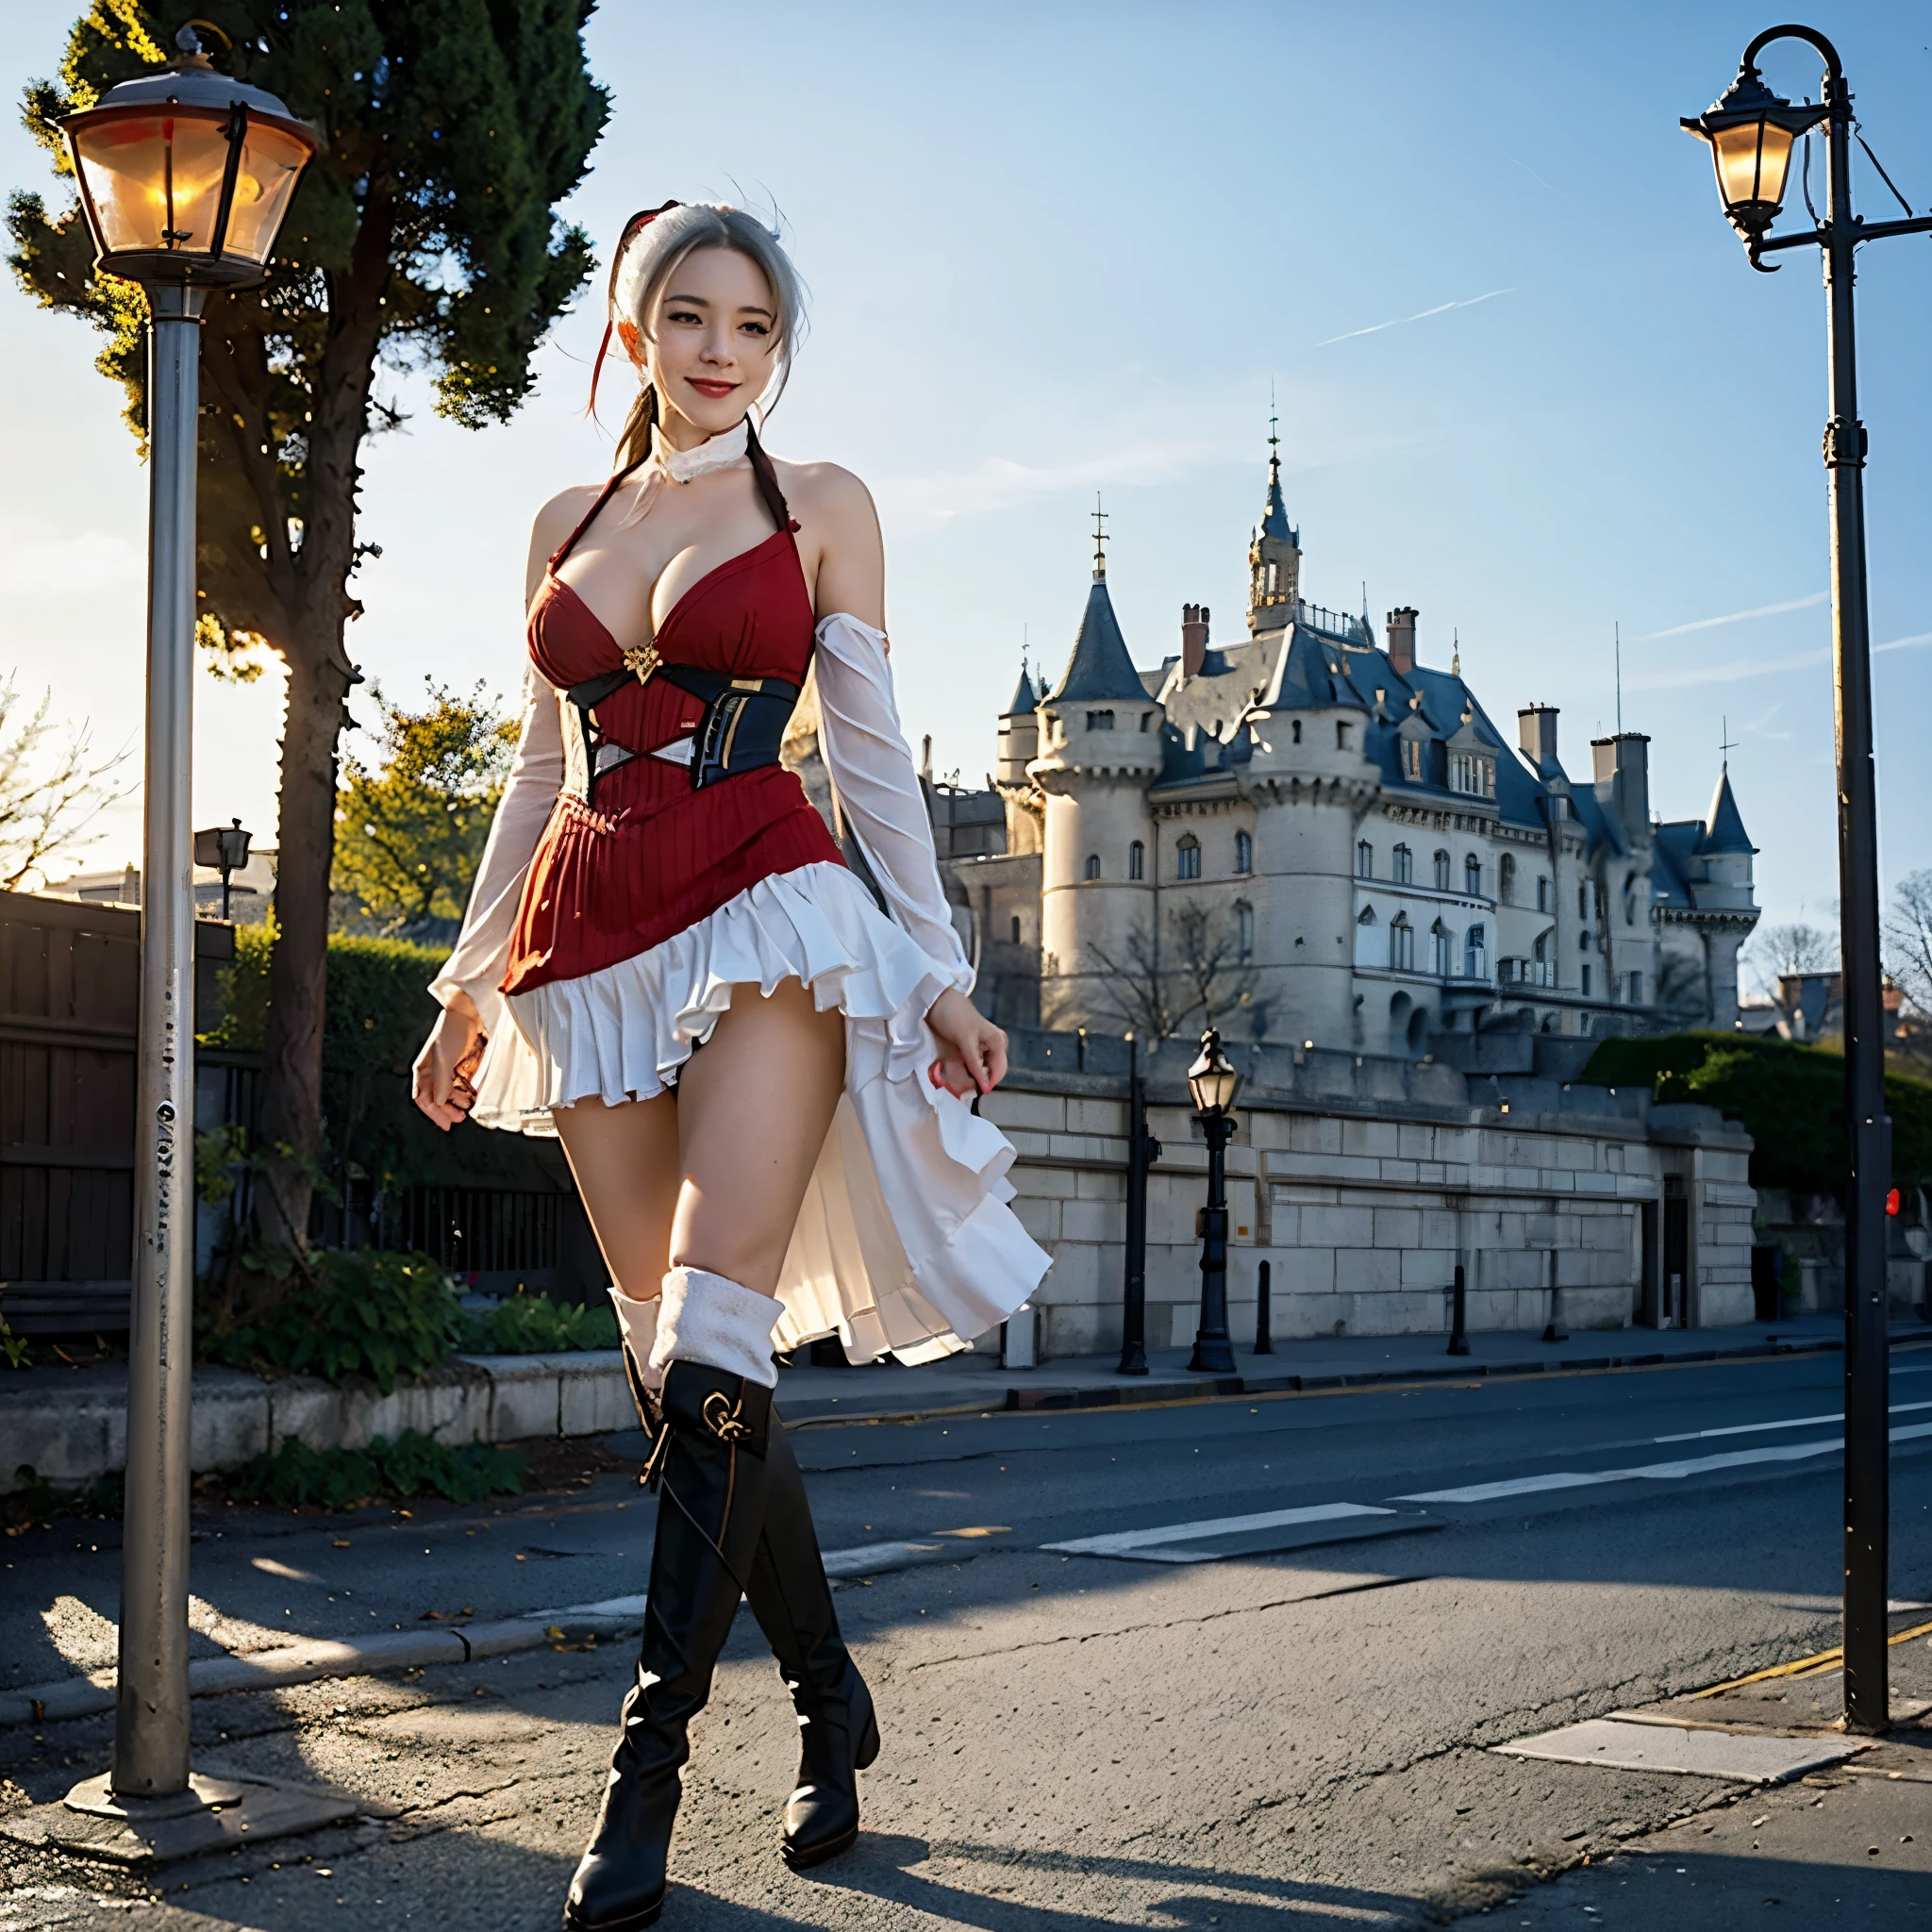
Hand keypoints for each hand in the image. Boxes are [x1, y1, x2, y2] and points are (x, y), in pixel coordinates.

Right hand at [412, 994, 484, 1130]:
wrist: (468, 1014)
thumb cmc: (451, 1032)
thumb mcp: (444, 1059)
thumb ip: (442, 1081)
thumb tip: (440, 1103)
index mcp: (422, 1070)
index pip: (423, 1099)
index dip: (434, 1113)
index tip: (447, 1124)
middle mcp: (432, 1072)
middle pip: (435, 1099)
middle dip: (446, 1111)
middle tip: (460, 1119)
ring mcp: (445, 1069)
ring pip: (447, 1094)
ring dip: (456, 1103)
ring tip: (467, 1107)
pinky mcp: (458, 1066)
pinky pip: (458, 1085)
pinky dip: (463, 1093)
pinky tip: (471, 1097)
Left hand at [926, 988, 1006, 1098]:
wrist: (935, 1001)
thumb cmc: (954, 1016)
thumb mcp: (965, 1039)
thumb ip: (975, 1062)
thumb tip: (985, 1085)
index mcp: (997, 1042)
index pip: (998, 1071)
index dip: (987, 1083)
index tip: (972, 1093)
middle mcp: (991, 1047)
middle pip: (988, 1072)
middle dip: (975, 1082)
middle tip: (961, 1090)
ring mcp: (978, 1050)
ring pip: (976, 1072)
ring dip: (966, 1079)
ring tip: (955, 1082)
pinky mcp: (967, 1051)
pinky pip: (966, 1067)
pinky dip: (960, 1073)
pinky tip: (952, 1074)